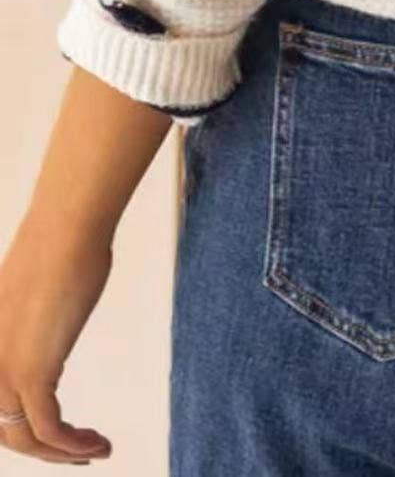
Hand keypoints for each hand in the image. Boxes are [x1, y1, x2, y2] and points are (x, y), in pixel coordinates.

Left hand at [0, 217, 113, 463]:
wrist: (66, 228)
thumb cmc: (62, 244)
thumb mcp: (39, 290)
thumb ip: (34, 315)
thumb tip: (49, 323)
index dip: (25, 430)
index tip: (61, 436)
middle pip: (5, 431)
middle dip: (45, 450)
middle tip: (78, 453)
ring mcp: (4, 369)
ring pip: (23, 438)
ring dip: (62, 453)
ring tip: (95, 451)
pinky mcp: (30, 372)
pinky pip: (47, 428)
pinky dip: (72, 444)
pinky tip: (96, 443)